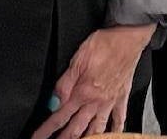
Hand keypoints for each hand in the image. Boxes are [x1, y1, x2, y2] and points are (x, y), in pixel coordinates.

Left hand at [32, 24, 153, 138]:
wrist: (128, 38)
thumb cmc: (104, 44)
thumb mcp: (77, 59)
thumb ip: (64, 83)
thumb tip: (53, 102)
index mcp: (82, 92)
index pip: (59, 116)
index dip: (46, 129)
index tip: (37, 138)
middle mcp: (96, 101)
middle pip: (76, 128)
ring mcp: (110, 101)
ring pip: (96, 129)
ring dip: (87, 138)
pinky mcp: (122, 96)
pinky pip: (119, 118)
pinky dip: (115, 129)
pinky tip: (112, 134)